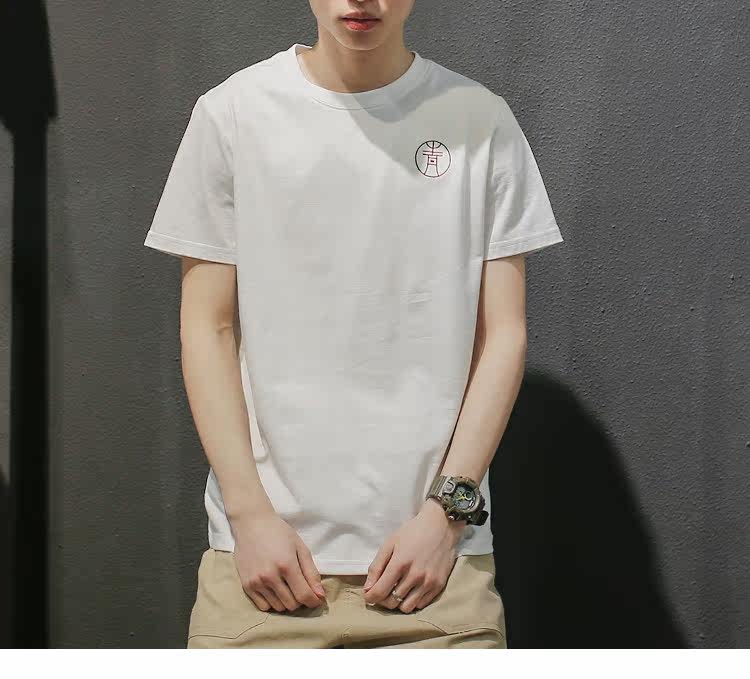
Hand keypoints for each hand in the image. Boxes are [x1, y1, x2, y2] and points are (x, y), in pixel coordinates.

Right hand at [231, 510, 326, 611]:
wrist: (252, 524)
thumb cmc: (279, 533)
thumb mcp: (300, 548)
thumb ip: (311, 573)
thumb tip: (320, 596)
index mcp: (286, 565)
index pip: (304, 595)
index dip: (313, 601)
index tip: (316, 599)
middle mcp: (270, 576)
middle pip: (292, 604)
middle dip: (300, 599)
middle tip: (300, 587)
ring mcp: (256, 582)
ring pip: (278, 607)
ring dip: (287, 601)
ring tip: (287, 586)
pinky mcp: (246, 585)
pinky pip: (264, 607)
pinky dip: (272, 602)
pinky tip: (274, 589)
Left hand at [362, 498, 465, 612]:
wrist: (441, 526)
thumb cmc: (413, 532)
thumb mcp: (390, 543)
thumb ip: (376, 567)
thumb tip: (368, 588)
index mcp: (400, 563)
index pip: (380, 592)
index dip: (370, 597)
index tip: (368, 595)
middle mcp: (415, 576)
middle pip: (391, 602)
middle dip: (382, 599)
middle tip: (383, 590)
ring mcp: (428, 582)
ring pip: (406, 608)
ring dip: (398, 602)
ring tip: (397, 590)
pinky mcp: (439, 586)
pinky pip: (421, 605)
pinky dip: (412, 600)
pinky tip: (410, 589)